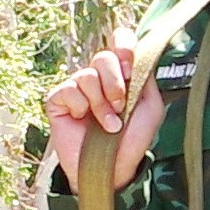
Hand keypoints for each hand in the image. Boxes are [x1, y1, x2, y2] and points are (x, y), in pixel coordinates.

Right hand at [39, 42, 165, 193]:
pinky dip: (80, 106)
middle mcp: (99, 77)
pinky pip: (69, 90)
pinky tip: (82, 120)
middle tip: (120, 105)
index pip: (119, 41)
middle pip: (103, 57)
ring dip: (101, 103)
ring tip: (107, 124)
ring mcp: (77, 87)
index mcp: (121, 74)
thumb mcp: (151, 108)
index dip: (123, 46)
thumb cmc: (132, 140)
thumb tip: (138, 55)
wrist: (111, 168)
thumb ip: (147, 79)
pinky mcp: (58, 100)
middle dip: (114, 83)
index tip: (129, 69)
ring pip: (87, 76)